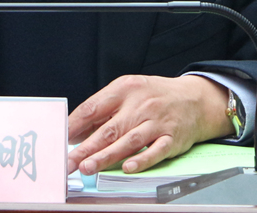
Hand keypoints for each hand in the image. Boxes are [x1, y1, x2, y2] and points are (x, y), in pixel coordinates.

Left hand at [66, 74, 228, 174]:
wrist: (194, 99)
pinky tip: (128, 168)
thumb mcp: (129, 92)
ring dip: (107, 156)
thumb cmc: (155, 97)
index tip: (61, 138)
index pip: (94, 107)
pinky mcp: (172, 138)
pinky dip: (142, 160)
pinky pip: (156, 151)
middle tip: (70, 162)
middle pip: (109, 128)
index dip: (76, 124)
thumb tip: (78, 133)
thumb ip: (104, 110)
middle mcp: (140, 105)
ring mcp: (157, 122)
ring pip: (129, 141)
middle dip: (87, 147)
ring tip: (88, 167)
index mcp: (125, 89)